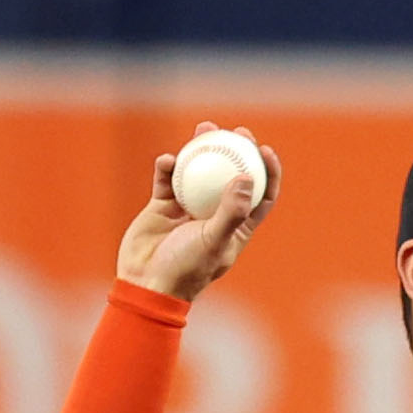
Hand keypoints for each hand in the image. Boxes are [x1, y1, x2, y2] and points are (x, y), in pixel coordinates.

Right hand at [116, 121, 281, 301]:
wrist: (146, 284)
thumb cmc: (185, 269)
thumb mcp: (213, 242)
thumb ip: (231, 212)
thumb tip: (248, 178)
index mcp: (236, 227)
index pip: (260, 196)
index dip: (267, 172)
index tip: (265, 149)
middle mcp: (214, 214)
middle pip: (230, 176)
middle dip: (237, 150)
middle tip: (237, 131)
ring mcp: (188, 208)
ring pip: (199, 171)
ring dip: (202, 148)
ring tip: (204, 128)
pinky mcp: (163, 205)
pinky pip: (168, 178)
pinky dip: (168, 167)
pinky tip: (168, 160)